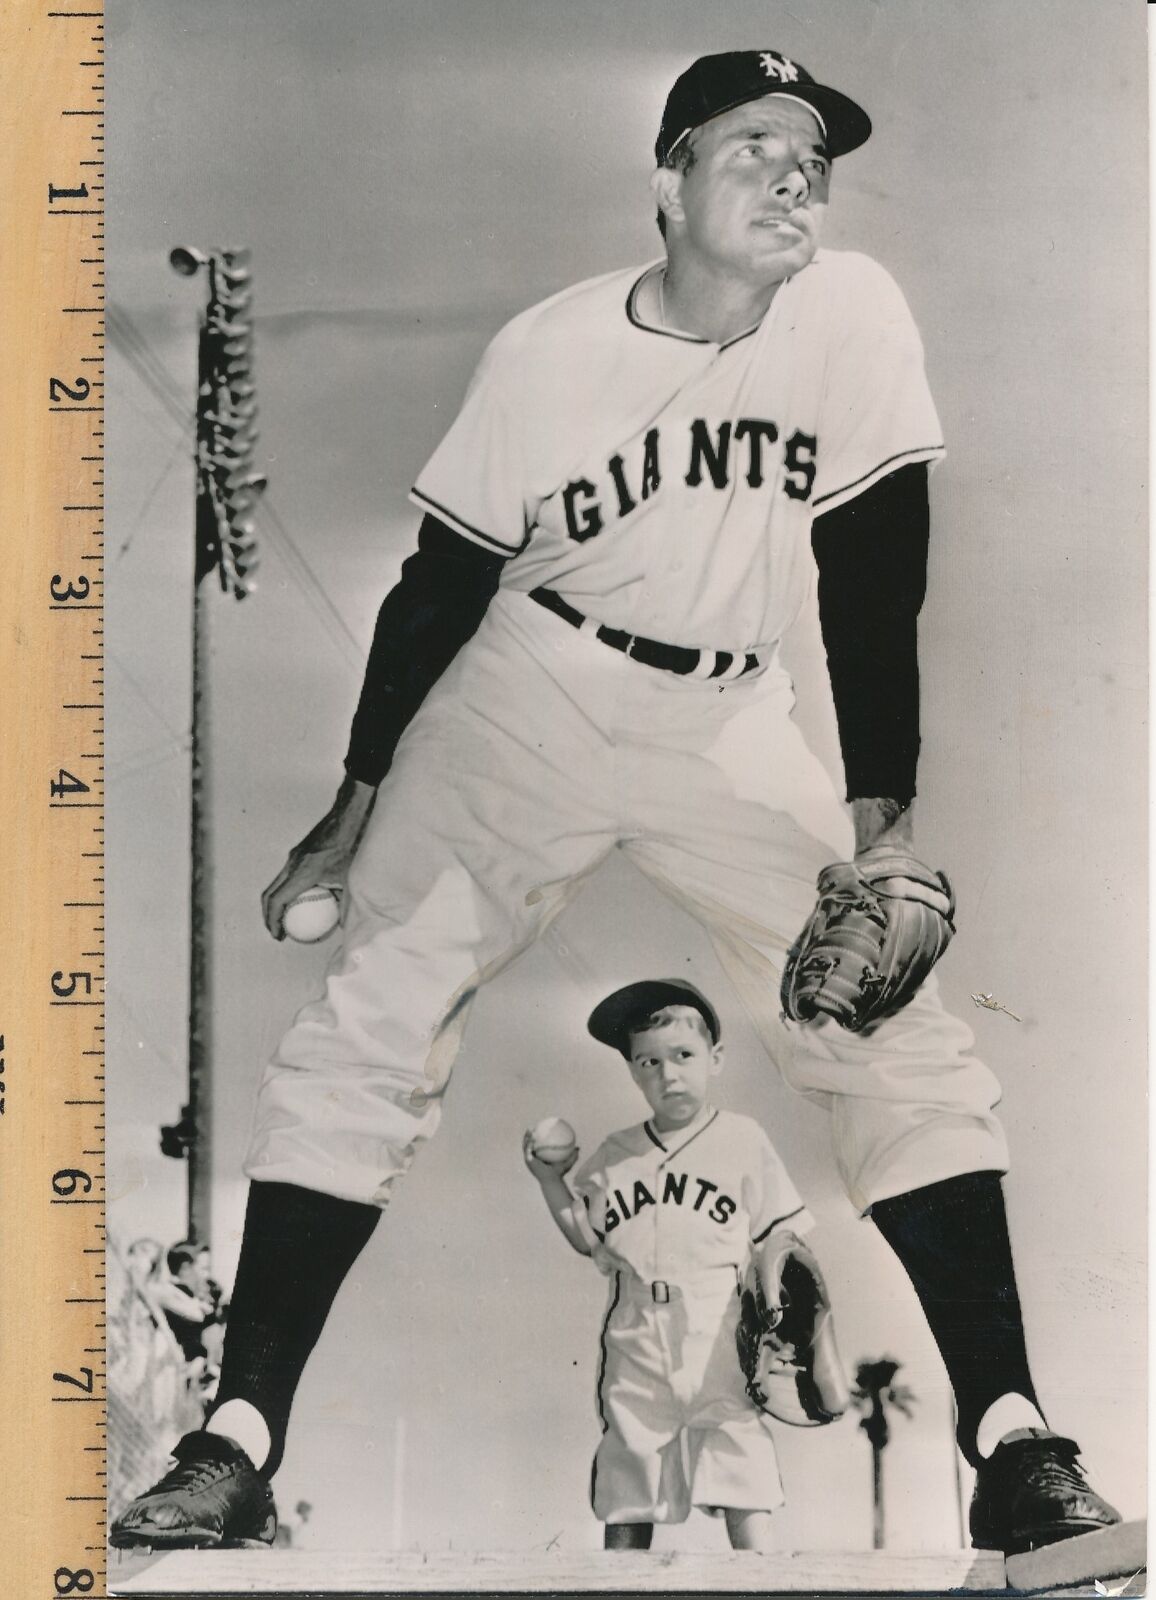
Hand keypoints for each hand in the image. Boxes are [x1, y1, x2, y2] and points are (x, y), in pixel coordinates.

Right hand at [262, 774, 375, 939]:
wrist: (352, 812)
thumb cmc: (356, 844)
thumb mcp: (353, 878)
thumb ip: (347, 903)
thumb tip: (346, 925)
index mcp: (303, 872)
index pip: (277, 901)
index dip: (273, 921)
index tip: (278, 936)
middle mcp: (293, 863)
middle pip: (269, 893)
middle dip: (269, 915)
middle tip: (278, 931)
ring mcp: (294, 855)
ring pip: (276, 883)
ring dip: (277, 902)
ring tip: (288, 918)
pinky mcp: (300, 851)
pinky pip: (287, 874)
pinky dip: (287, 889)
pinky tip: (305, 897)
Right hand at [522, 1129, 578, 1181]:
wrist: (552, 1180)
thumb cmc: (559, 1173)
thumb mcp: (568, 1162)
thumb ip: (573, 1156)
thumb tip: (578, 1148)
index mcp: (540, 1159)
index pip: (537, 1147)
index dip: (537, 1139)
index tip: (540, 1130)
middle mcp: (533, 1159)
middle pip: (529, 1145)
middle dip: (529, 1136)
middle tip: (533, 1128)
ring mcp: (529, 1160)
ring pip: (525, 1146)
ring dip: (526, 1137)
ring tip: (530, 1130)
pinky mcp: (528, 1161)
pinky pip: (527, 1150)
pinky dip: (529, 1143)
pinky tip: (533, 1137)